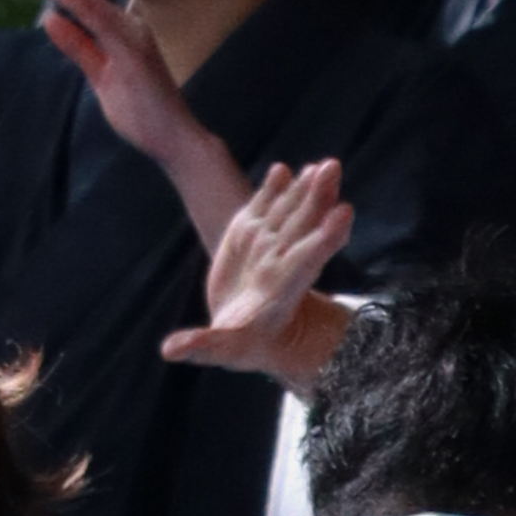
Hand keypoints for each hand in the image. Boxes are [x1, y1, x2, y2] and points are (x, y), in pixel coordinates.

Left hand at [16, 0, 241, 248]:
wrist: (173, 139)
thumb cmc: (140, 109)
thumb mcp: (98, 75)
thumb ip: (77, 47)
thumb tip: (50, 20)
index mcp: (120, 30)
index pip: (78, 3)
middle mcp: (127, 27)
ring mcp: (133, 37)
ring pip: (89, 3)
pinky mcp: (135, 53)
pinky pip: (106, 24)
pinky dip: (86, 6)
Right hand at [156, 158, 353, 386]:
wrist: (250, 331)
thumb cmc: (240, 345)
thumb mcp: (223, 350)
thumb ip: (201, 345)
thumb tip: (170, 350)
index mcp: (280, 291)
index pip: (308, 261)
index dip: (325, 239)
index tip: (345, 213)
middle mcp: (281, 264)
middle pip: (304, 226)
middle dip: (320, 199)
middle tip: (332, 169)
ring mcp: (270, 247)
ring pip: (293, 213)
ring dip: (307, 188)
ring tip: (320, 166)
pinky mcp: (253, 236)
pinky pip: (269, 209)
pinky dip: (276, 190)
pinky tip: (282, 170)